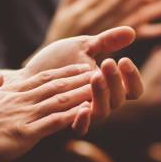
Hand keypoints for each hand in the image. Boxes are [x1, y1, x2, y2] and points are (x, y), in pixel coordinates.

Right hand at [0, 64, 95, 161]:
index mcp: (10, 93)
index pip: (44, 78)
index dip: (65, 72)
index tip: (82, 66)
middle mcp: (21, 100)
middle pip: (57, 85)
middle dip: (81, 78)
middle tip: (102, 71)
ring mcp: (24, 116)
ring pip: (60, 101)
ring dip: (82, 94)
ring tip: (102, 87)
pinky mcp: (24, 134)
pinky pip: (53, 124)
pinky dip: (72, 117)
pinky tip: (87, 113)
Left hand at [19, 27, 143, 121]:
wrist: (28, 74)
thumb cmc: (57, 60)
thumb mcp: (84, 46)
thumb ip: (107, 41)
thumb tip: (131, 32)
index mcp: (109, 87)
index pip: (132, 90)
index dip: (132, 78)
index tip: (124, 60)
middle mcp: (100, 103)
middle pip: (119, 100)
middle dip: (115, 81)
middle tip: (108, 63)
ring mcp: (84, 114)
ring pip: (102, 112)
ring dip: (101, 94)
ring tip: (95, 75)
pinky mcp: (65, 122)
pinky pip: (80, 129)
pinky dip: (83, 120)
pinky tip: (82, 107)